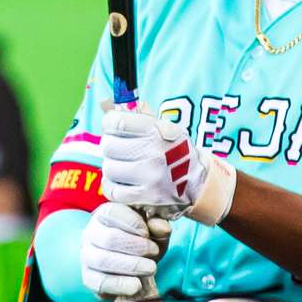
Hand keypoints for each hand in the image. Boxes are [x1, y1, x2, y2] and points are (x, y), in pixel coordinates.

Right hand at [81, 202, 161, 298]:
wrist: (127, 262)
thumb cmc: (140, 240)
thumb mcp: (152, 228)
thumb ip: (158, 224)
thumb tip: (163, 228)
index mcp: (105, 214)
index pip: (112, 213)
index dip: (133, 223)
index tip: (148, 233)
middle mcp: (91, 232)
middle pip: (109, 238)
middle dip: (135, 247)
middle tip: (155, 252)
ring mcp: (87, 255)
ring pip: (103, 260)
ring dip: (130, 266)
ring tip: (151, 268)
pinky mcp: (88, 278)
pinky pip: (99, 282)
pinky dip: (120, 285)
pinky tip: (137, 285)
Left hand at [101, 108, 236, 224]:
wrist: (197, 182)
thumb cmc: (173, 149)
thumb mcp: (162, 126)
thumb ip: (135, 114)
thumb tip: (105, 103)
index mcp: (156, 130)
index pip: (116, 121)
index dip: (109, 123)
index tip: (113, 126)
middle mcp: (152, 152)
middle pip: (108, 146)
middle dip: (111, 146)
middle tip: (120, 148)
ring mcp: (149, 177)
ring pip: (109, 168)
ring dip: (113, 167)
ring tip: (124, 166)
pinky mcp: (145, 198)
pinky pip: (112, 190)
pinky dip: (113, 186)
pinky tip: (123, 182)